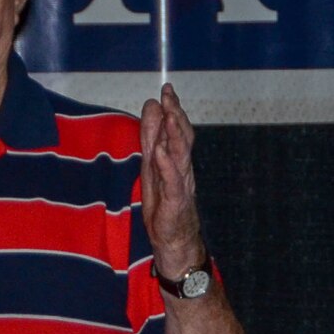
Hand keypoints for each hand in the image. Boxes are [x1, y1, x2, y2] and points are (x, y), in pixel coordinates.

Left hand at [138, 82, 204, 279]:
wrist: (174, 243)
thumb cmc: (164, 205)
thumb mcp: (151, 166)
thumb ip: (151, 138)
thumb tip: (151, 106)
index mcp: (176, 161)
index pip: (177, 131)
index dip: (173, 110)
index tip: (167, 89)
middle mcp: (182, 170)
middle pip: (182, 139)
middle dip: (175, 115)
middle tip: (169, 95)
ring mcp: (181, 186)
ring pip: (180, 156)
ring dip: (174, 135)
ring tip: (169, 116)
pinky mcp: (176, 204)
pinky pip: (173, 183)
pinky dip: (167, 166)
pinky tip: (160, 152)